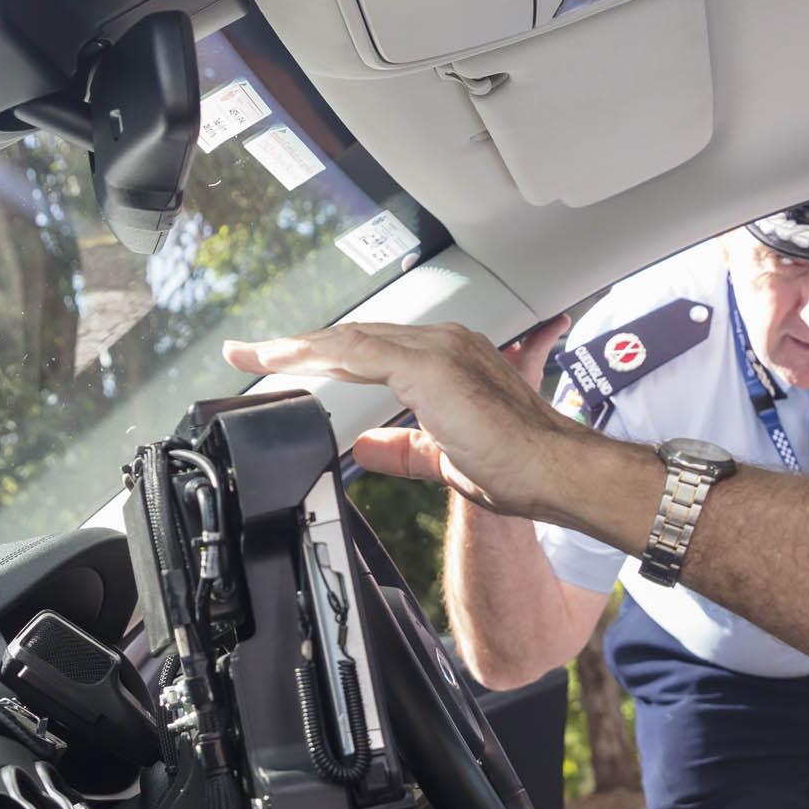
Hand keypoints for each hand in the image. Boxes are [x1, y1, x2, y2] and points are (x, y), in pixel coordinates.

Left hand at [222, 315, 575, 517]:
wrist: (557, 471)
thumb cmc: (522, 467)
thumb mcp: (446, 458)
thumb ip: (403, 448)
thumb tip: (364, 449)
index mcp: (453, 360)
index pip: (376, 349)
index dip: (328, 356)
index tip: (288, 364)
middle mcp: (447, 343)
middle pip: (357, 337)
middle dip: (301, 347)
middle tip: (252, 354)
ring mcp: (440, 349)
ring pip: (352, 340)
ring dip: (299, 349)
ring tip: (255, 357)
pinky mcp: (432, 366)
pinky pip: (360, 353)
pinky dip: (318, 356)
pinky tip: (286, 363)